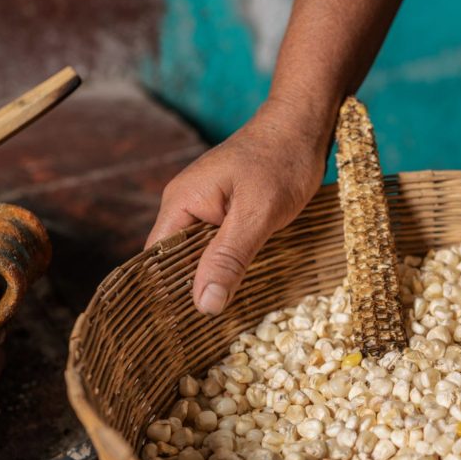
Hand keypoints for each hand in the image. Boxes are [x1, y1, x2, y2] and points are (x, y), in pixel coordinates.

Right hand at [147, 114, 326, 314]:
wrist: (303, 126)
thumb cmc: (281, 162)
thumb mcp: (257, 214)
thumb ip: (228, 257)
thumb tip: (203, 305)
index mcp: (180, 202)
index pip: (157, 259)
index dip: (167, 292)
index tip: (178, 330)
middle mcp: (186, 204)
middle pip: (176, 260)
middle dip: (191, 291)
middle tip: (206, 333)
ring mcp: (206, 206)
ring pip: (200, 254)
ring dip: (213, 278)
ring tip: (223, 318)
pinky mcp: (228, 209)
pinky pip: (219, 244)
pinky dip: (228, 263)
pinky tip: (241, 285)